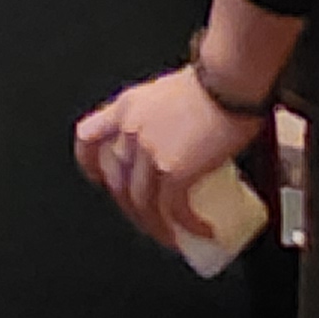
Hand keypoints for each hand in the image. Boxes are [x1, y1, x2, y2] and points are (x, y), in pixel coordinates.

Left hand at [73, 66, 260, 245]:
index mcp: (126, 106)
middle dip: (131, 209)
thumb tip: (174, 142)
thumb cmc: (213, 80)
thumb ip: (160, 116)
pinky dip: (186, 226)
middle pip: (116, 180)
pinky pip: (173, 209)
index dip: (89, 164)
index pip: (87, 137)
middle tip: (150, 221)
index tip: (100, 180)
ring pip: (140, 203)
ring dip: (156, 227)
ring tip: (172, 237)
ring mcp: (148, 150)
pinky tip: (201, 231)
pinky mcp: (173, 168)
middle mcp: (130, 128)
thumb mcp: (169, 93)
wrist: (230, 80)